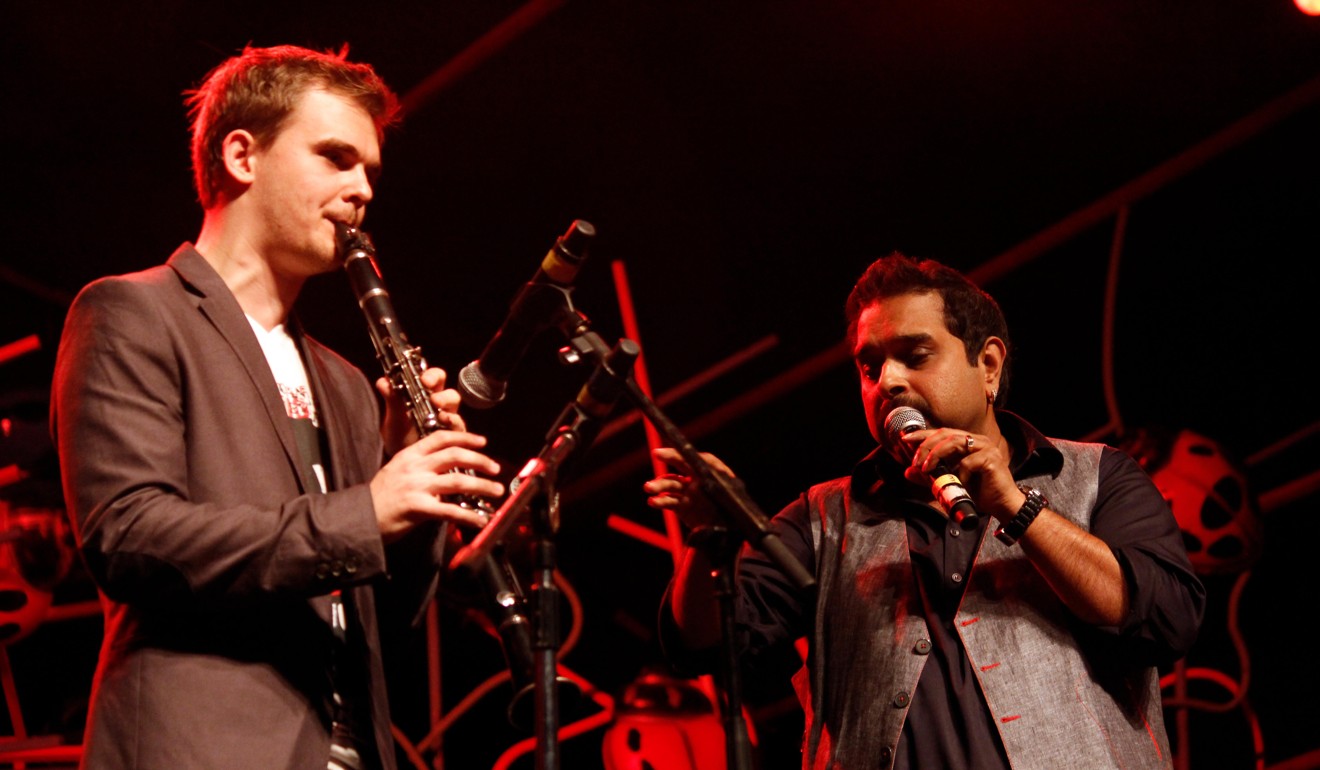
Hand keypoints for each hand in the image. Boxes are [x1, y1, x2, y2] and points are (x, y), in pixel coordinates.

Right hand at [371, 429, 502, 541]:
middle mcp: (415, 467)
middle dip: (480, 460)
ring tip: (496, 490)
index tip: (482, 441)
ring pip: (458, 481)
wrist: (358, 518)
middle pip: (455, 456)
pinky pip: (450, 511)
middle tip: (495, 467)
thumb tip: (447, 470)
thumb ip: (420, 467)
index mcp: (409, 455)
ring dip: (482, 486)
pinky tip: (481, 520)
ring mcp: (417, 486)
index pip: (441, 438)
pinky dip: (469, 516)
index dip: (464, 437)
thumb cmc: (379, 498)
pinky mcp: (418, 508)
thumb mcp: (396, 472)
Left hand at [378, 366, 466, 456]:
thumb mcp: (394, 418)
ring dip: (448, 406)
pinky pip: (459, 426)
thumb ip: (391, 399)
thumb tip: (383, 382)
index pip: (435, 378)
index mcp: (427, 395)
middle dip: (443, 394)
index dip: (433, 376)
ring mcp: (449, 420)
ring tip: (439, 411)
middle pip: (449, 392)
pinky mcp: (454, 435)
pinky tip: (445, 423)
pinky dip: (454, 423)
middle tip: (433, 397)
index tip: (424, 380)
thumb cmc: (399, 437)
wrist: (401, 462)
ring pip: (455, 407)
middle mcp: (441, 406)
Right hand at [642, 447, 734, 529]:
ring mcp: (690, 493)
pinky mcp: (683, 507)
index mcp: (713, 474)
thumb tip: (702, 483)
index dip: (683, 452)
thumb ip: (719, 491)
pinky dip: (660, 501)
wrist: (731, 535)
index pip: (697, 459)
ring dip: (659, 485)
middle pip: (682, 464)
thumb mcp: (732, 500)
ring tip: (648, 488)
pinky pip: (669, 501)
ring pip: (672, 484)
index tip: (670, 449)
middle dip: (670, 457)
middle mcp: (700, 480)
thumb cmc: (735, 515)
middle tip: (657, 453)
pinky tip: (653, 502)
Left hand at [900, 427, 1021, 521]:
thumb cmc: (978, 493)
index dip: (922, 434)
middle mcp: (976, 441)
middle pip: (945, 434)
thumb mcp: (949, 484)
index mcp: (967, 442)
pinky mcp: (991, 458)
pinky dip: (960, 474)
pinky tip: (961, 484)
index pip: (941, 433)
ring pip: (954, 442)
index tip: (905, 438)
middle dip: (926, 445)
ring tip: (927, 469)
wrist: (1002, 506)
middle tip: (915, 461)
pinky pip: (968, 462)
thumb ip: (930, 477)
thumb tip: (908, 472)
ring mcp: (985, 447)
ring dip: (936, 455)